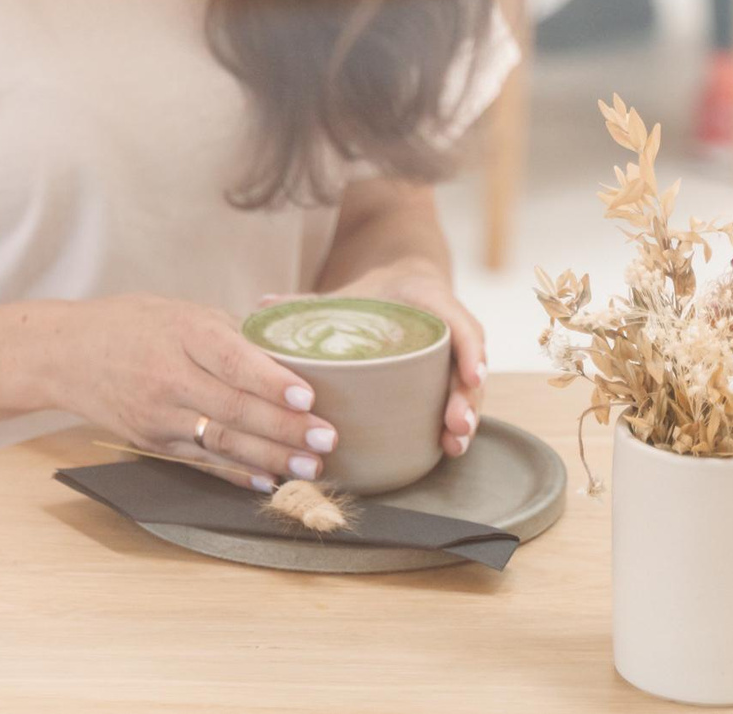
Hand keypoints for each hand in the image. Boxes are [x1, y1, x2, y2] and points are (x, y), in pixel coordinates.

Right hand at [51, 295, 338, 490]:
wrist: (67, 353)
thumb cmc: (134, 324)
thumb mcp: (184, 311)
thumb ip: (234, 332)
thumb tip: (293, 347)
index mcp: (183, 333)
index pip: (232, 360)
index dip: (271, 381)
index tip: (308, 396)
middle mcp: (170, 377)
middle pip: (233, 408)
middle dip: (285, 427)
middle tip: (327, 439)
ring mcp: (158, 416)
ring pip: (222, 441)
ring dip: (270, 458)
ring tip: (310, 466)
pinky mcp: (152, 442)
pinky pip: (201, 461)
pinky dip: (237, 473)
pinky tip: (268, 480)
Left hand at [285, 263, 486, 458]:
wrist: (402, 285)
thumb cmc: (374, 294)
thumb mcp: (348, 293)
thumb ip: (309, 302)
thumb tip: (261, 307)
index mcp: (432, 302)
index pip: (461, 324)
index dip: (469, 351)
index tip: (471, 376)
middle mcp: (451, 330)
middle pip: (469, 366)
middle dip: (466, 398)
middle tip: (456, 425)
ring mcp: (454, 356)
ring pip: (469, 389)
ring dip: (467, 417)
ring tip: (454, 443)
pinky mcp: (448, 378)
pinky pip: (459, 400)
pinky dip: (455, 423)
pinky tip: (448, 447)